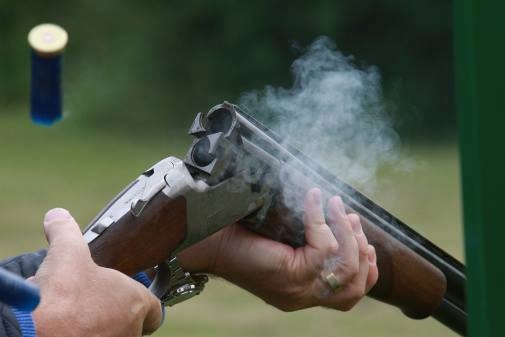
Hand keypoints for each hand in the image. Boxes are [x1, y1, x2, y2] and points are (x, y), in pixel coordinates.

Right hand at [32, 208, 162, 336]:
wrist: (34, 333)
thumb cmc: (61, 296)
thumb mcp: (66, 254)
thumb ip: (66, 231)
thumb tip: (58, 215)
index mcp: (134, 302)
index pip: (155, 308)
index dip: (143, 302)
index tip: (131, 299)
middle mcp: (130, 330)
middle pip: (131, 323)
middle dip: (113, 313)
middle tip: (92, 304)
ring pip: (114, 334)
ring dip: (98, 325)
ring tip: (74, 315)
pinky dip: (82, 334)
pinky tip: (63, 327)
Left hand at [178, 188, 377, 310]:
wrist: (208, 239)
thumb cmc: (240, 235)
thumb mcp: (282, 240)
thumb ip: (307, 239)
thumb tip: (337, 214)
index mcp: (301, 291)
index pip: (348, 295)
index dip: (365, 268)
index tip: (364, 238)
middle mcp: (301, 296)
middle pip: (353, 287)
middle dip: (361, 250)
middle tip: (351, 219)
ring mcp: (297, 289)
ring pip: (345, 269)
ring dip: (348, 234)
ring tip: (337, 208)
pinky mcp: (289, 275)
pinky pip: (324, 247)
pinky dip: (323, 219)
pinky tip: (314, 199)